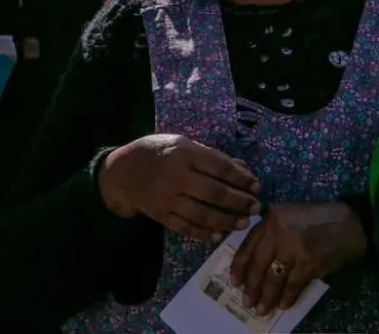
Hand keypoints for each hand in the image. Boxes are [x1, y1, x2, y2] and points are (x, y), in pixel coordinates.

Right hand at [98, 134, 261, 241]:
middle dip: (238, 201)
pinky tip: (218, 235)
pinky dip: (203, 233)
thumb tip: (243, 169)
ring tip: (243, 223)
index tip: (257, 186)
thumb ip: (212, 157)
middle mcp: (176, 176)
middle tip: (256, 207)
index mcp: (184, 153)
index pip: (219, 167)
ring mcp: (167, 198)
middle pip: (213, 192)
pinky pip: (185, 227)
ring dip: (226, 220)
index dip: (241, 178)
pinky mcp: (160, 215)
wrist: (121, 172)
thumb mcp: (183, 144)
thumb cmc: (158, 152)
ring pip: (201, 213)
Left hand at [230, 202, 366, 315]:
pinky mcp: (309, 262)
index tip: (235, 281)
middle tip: (247, 302)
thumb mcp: (292, 216)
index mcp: (273, 217)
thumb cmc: (321, 219)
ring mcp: (294, 246)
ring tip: (262, 309)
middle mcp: (279, 230)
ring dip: (267, 296)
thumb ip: (274, 233)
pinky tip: (283, 304)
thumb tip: (257, 263)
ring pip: (274, 277)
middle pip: (258, 264)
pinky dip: (287, 297)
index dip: (240, 265)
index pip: (249, 244)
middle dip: (252, 286)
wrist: (352, 223)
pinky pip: (293, 284)